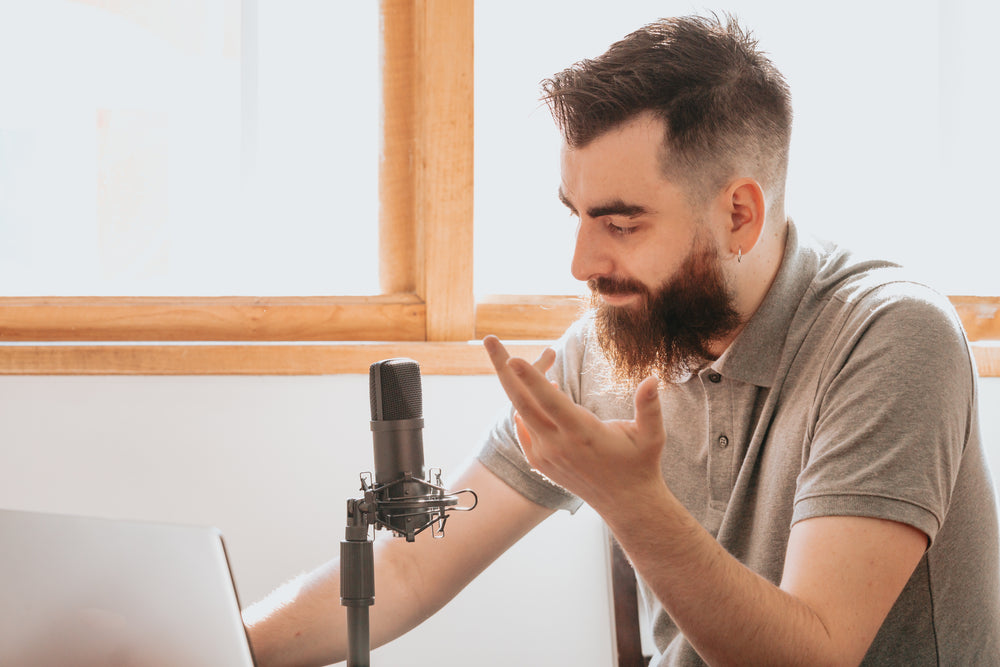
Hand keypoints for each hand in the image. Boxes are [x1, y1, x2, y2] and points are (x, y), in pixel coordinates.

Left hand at [483, 335, 666, 514]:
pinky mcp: (540, 462)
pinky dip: (525, 407)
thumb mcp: (651, 436)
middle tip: (489, 340)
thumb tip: (652, 379)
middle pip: (521, 401)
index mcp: (582, 434)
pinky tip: (538, 391)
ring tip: (532, 359)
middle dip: (503, 368)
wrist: (625, 503)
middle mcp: (557, 444)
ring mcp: (545, 455)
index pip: (550, 401)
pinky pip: (523, 428)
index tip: (511, 358)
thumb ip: (649, 407)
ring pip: (522, 411)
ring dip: (521, 383)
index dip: (530, 378)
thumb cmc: (640, 464)